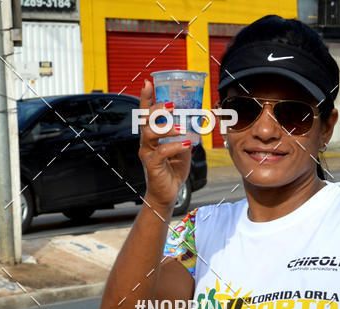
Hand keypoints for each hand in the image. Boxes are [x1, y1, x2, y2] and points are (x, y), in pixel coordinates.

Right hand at [138, 79, 192, 211]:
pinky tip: (186, 145)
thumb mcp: (182, 151)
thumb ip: (185, 138)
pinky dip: (174, 146)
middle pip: (145, 120)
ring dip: (166, 128)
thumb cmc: (172, 172)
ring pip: (150, 134)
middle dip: (157, 108)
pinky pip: (161, 152)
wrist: (167, 194)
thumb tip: (194, 127)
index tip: (148, 82)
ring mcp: (147, 153)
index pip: (146, 113)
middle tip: (172, 105)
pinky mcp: (151, 165)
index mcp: (152, 136)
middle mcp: (146, 143)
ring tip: (181, 128)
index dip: (146, 98)